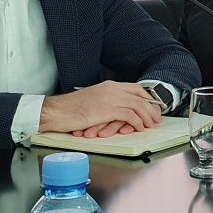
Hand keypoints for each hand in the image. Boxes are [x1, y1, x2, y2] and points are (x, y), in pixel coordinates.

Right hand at [40, 81, 162, 134]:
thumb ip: (108, 101)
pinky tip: (139, 127)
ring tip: (151, 124)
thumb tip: (120, 110)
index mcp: (110, 85)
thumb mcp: (93, 99)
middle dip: (152, 108)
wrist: (56, 111)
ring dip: (147, 116)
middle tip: (157, 117)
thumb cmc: (71, 109)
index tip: (153, 106)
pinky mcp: (108, 109)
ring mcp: (111, 98)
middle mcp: (113, 89)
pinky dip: (137, 122)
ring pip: (138, 105)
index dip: (147, 98)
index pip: (136, 89)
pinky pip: (130, 115)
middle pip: (141, 96)